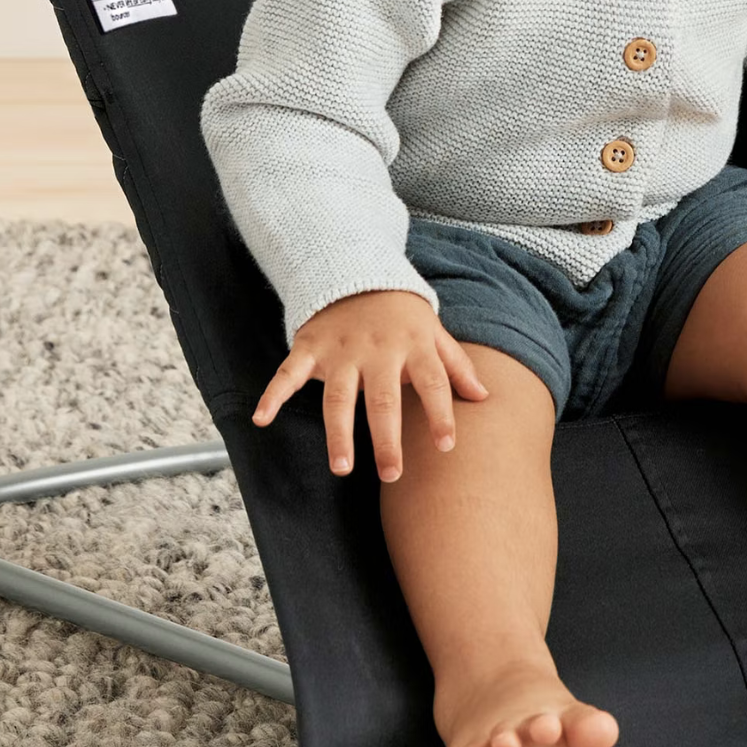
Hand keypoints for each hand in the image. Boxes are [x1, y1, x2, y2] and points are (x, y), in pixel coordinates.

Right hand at [252, 289, 490, 482]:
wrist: (357, 271)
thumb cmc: (402, 314)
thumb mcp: (434, 332)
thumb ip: (456, 366)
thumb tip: (485, 397)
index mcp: (413, 346)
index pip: (432, 382)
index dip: (441, 413)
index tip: (447, 447)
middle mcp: (377, 351)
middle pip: (383, 399)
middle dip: (386, 438)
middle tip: (391, 475)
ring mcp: (341, 351)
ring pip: (338, 396)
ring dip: (338, 432)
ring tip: (341, 468)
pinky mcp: (310, 347)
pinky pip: (289, 372)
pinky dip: (273, 394)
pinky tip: (262, 418)